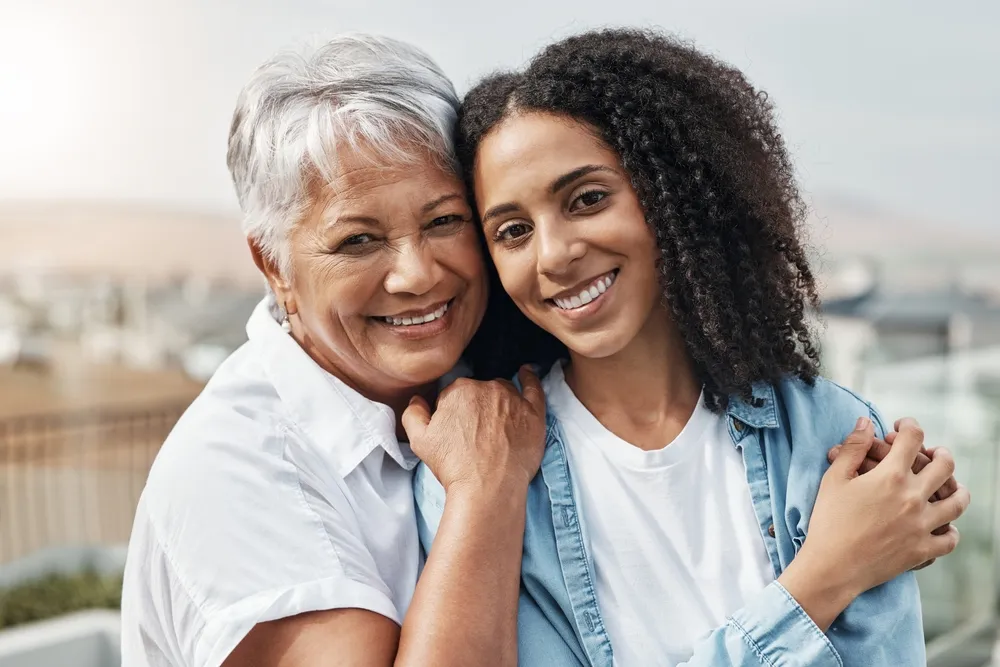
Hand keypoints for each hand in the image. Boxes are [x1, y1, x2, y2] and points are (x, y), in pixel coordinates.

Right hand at [402, 365, 546, 495]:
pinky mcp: (533, 413)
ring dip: (498, 400)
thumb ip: (413, 413)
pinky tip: (526, 372)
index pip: (454, 393)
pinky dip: (529, 379)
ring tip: (495, 424)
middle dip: (475, 407)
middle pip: (479, 391)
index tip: (457, 430)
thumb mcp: (419, 440)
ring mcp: (512, 399)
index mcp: (459, 390)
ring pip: (503, 391)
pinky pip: (533, 388)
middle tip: (474, 434)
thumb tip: (418, 400)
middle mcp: (487, 388)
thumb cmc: (454, 466)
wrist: (487, 488)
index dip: (454, 412)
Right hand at [779, 418, 969, 629]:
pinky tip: (944, 525)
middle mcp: (913, 498)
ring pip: (957, 502)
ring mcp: (922, 525)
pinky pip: (950, 538)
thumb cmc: (828, 521)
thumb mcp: (834, 479)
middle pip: (944, 466)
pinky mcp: (923, 550)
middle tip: (933, 453)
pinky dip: (951, 530)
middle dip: (940, 453)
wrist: (832, 566)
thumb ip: (852, 448)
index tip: (902, 427)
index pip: (912, 439)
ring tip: (950, 485)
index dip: (909, 426)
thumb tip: (866, 423)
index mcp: (891, 477)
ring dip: (957, 489)